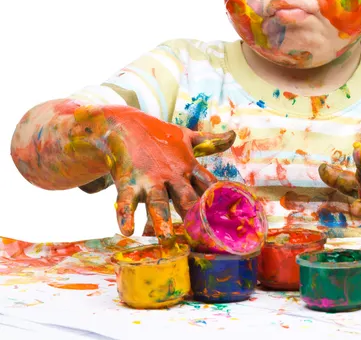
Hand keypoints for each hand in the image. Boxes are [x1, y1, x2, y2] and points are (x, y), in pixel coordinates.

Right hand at [69, 104, 234, 244]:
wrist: (123, 123)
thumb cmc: (159, 135)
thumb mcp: (186, 137)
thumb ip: (210, 142)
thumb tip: (233, 135)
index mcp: (188, 165)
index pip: (208, 184)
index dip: (220, 199)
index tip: (231, 217)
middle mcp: (172, 174)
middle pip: (186, 197)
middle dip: (194, 215)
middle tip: (203, 236)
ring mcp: (150, 178)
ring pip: (157, 202)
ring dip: (161, 220)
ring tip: (165, 239)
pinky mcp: (128, 181)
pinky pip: (126, 201)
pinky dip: (126, 215)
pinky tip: (128, 230)